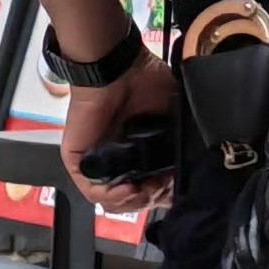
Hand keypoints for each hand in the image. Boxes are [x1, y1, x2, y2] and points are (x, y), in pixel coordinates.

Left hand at [59, 44, 172, 200]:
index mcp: (139, 151)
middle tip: (161, 189)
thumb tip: (190, 168)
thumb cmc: (145, 82)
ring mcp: (97, 162)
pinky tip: (129, 189)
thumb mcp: (174, 114)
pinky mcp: (79, 161)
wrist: (118, 67)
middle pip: (133, 200)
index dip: (164, 193)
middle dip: (151, 199)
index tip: (174, 188)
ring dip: (133, 201)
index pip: (150, 187)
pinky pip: (92, 191)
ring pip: (113, 201)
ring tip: (146, 190)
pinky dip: (112, 196)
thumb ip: (180, 139)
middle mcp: (118, 159)